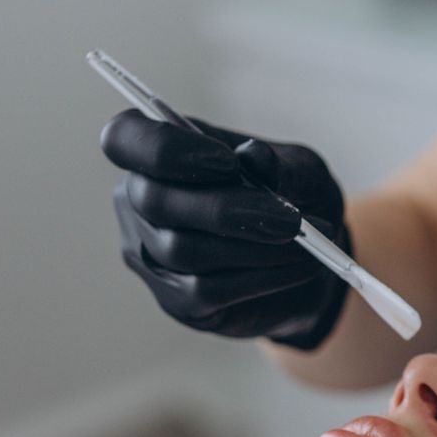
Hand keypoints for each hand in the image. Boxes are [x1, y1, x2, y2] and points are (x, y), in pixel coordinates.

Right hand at [100, 110, 349, 348]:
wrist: (313, 257)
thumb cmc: (295, 198)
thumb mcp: (302, 171)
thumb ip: (280, 163)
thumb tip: (255, 158)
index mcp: (160, 152)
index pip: (122, 138)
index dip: (163, 148)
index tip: (227, 162)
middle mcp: (139, 201)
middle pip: (155, 201)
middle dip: (225, 209)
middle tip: (289, 218)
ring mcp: (151, 254)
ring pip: (183, 250)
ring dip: (254, 247)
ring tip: (307, 241)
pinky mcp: (174, 298)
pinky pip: (205, 289)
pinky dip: (261, 277)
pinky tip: (302, 265)